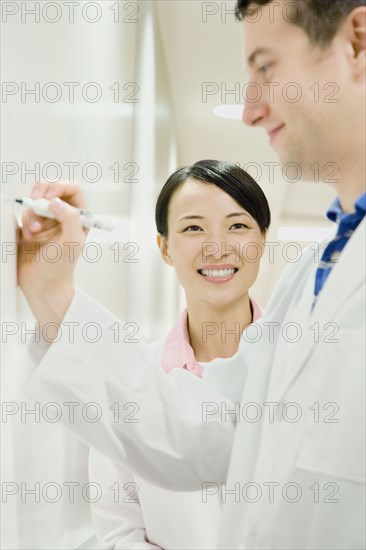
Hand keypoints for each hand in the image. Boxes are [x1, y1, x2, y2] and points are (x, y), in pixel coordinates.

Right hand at [18, 182, 87, 328]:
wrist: (41, 285)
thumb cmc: (60, 268)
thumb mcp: (72, 242)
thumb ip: (70, 218)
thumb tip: (56, 202)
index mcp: (79, 217)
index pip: (71, 189)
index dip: (59, 187)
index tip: (49, 198)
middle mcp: (64, 216)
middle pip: (51, 189)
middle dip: (41, 196)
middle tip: (36, 203)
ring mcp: (47, 221)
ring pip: (36, 201)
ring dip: (32, 214)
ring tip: (34, 232)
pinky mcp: (31, 226)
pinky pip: (25, 213)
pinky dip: (25, 221)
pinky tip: (28, 236)